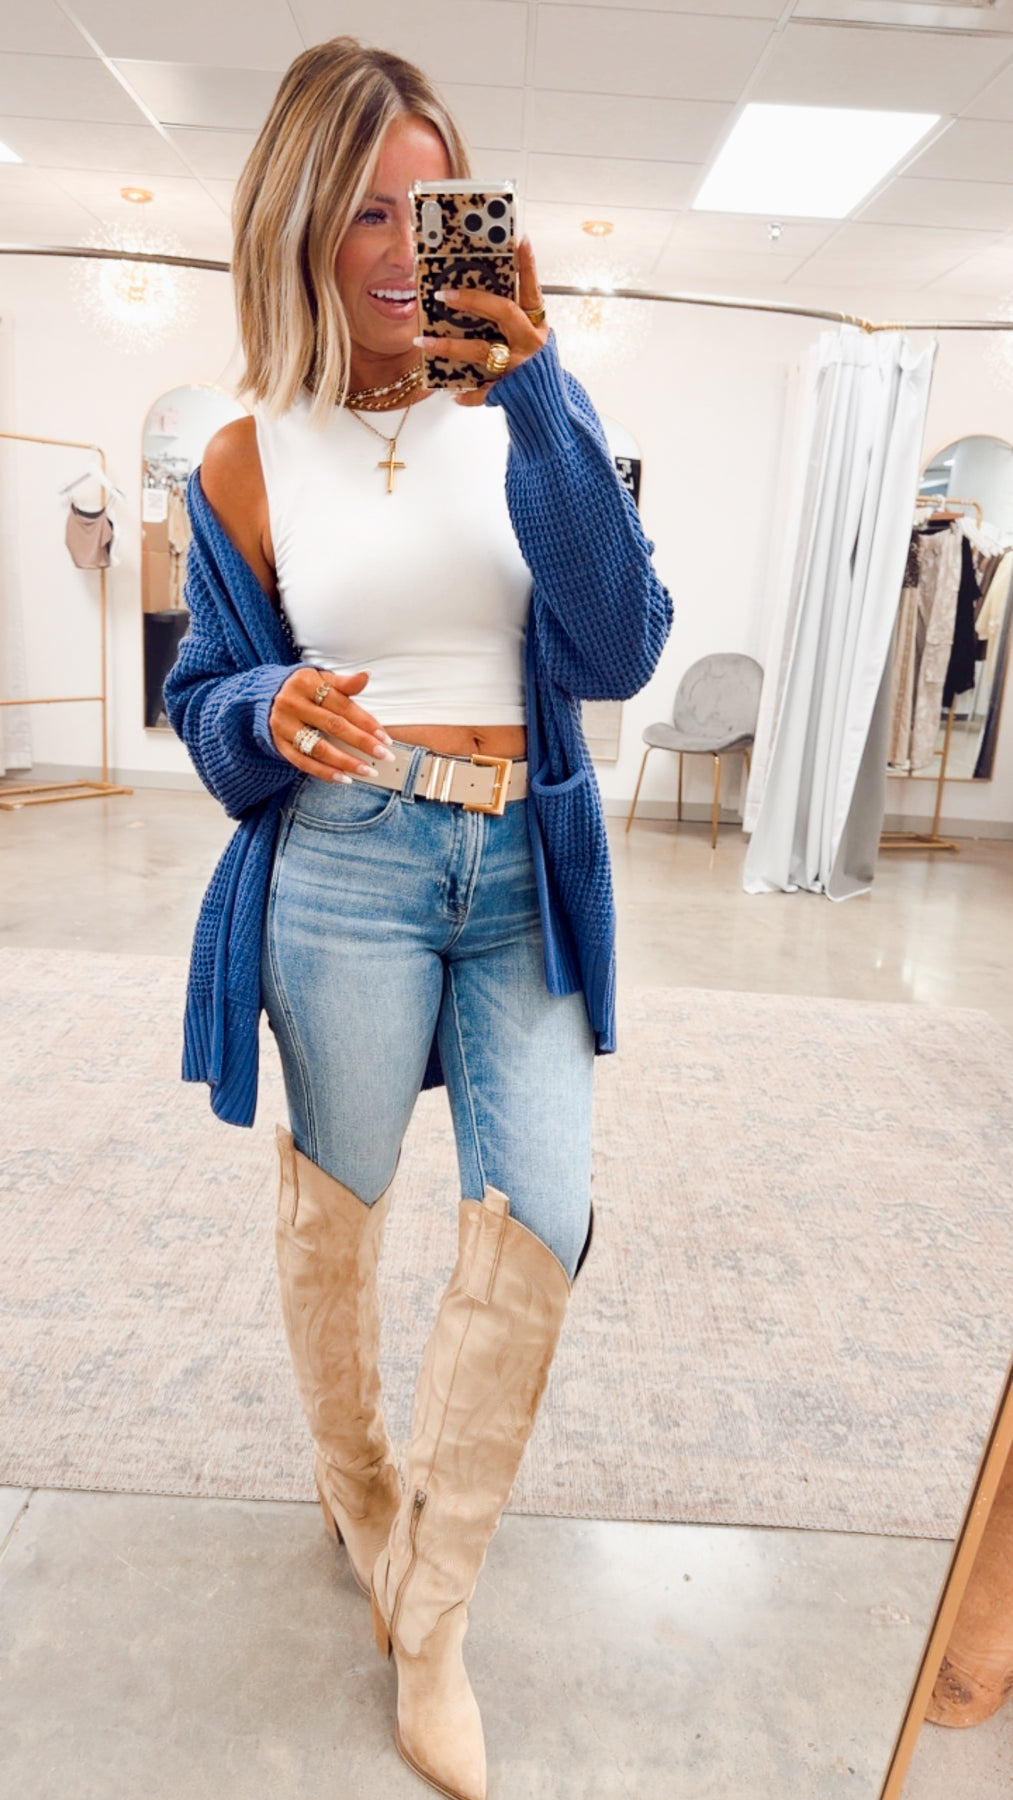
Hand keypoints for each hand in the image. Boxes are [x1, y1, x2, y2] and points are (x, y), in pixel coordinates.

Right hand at [269, 667, 394, 782]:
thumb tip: (366, 676)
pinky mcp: (279, 744)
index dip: (366, 722)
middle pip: (333, 726)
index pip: (342, 705)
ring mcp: (283, 726)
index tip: (384, 738)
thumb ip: (344, 683)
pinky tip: (344, 778)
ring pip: (318, 748)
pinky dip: (324, 773)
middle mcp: (292, 704)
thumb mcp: (321, 679)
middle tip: (384, 755)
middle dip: (361, 742)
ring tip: (368, 770)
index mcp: (306, 683)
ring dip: (346, 762)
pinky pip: (303, 762)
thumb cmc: (303, 689)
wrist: (266, 696)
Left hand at [413, 236, 549, 407]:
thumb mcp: (529, 338)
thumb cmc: (535, 368)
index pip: (532, 290)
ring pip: (480, 351)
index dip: (528, 266)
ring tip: (423, 341)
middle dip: (472, 300)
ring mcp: (518, 366)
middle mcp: (529, 343)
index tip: (520, 240)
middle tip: (443, 294)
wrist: (548, 408)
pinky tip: (452, 392)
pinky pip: (483, 391)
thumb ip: (510, 320)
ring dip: (449, 346)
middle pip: (503, 312)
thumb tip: (476, 296)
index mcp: (536, 326)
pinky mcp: (508, 390)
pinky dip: (466, 393)